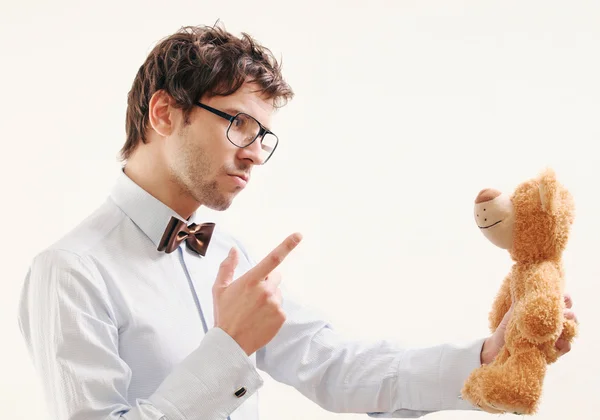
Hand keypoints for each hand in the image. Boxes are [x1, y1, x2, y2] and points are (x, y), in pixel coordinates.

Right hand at [212, 232, 302, 355]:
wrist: (230, 343)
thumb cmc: (224, 313)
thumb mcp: (220, 289)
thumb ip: (227, 267)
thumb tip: (234, 250)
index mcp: (251, 280)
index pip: (273, 258)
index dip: (287, 245)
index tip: (299, 235)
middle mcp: (265, 290)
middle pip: (275, 276)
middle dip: (267, 282)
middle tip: (253, 296)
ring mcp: (275, 304)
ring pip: (277, 293)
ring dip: (269, 298)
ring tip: (254, 311)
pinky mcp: (281, 317)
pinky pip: (280, 308)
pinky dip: (272, 312)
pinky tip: (260, 319)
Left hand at [480, 293, 576, 363]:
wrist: (499, 347)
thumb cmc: (507, 328)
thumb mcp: (513, 311)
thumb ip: (522, 300)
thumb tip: (522, 282)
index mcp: (546, 312)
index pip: (562, 302)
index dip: (565, 298)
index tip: (563, 296)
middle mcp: (553, 324)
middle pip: (571, 315)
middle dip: (569, 312)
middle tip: (563, 313)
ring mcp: (555, 338)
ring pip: (572, 330)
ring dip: (569, 326)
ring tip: (560, 325)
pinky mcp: (553, 352)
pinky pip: (567, 347)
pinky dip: (564, 343)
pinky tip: (556, 341)